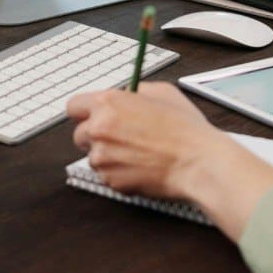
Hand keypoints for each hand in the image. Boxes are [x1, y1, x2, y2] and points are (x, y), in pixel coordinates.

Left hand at [66, 82, 272, 239]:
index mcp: (108, 103)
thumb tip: (127, 94)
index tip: (93, 116)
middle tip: (120, 137)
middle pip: (79, 134)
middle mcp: (99, 130)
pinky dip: (119, 173)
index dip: (85, 112)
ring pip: (94, 157)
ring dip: (109, 156)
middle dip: (96, 135)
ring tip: (138, 153)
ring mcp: (102, 158)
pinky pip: (107, 176)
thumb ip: (137, 91)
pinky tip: (142, 166)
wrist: (198, 162)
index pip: (74, 106)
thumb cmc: (185, 129)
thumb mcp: (163, 92)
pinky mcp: (110, 181)